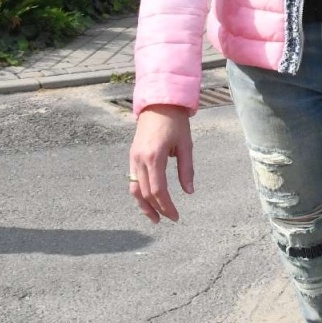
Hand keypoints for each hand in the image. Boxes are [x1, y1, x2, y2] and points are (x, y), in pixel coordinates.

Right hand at [129, 104, 195, 222]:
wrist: (159, 103)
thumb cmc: (176, 122)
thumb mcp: (186, 145)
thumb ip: (186, 169)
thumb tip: (189, 192)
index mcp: (154, 156)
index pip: (158, 190)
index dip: (166, 206)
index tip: (176, 216)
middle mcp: (140, 159)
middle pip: (145, 193)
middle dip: (157, 209)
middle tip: (170, 219)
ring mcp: (133, 158)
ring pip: (135, 189)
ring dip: (144, 205)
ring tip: (156, 217)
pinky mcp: (132, 156)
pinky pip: (133, 180)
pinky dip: (140, 193)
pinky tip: (149, 200)